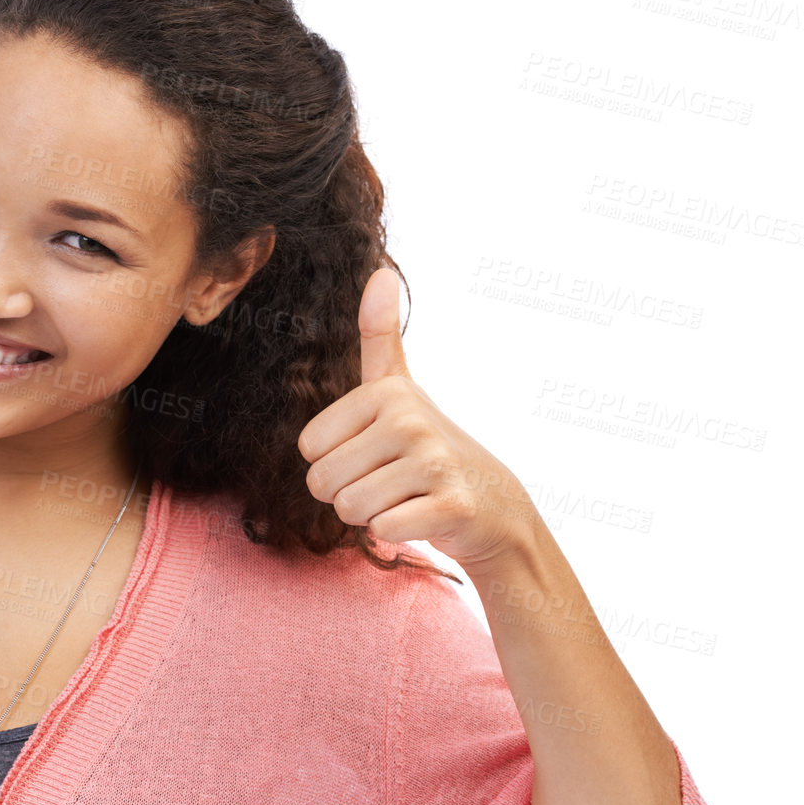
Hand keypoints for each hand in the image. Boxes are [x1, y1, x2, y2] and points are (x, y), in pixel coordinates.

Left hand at [295, 267, 532, 569]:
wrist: (494, 505)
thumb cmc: (430, 448)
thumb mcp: (400, 388)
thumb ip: (380, 336)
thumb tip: (379, 271)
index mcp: (386, 392)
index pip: (309, 450)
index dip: (334, 463)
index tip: (373, 455)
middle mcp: (410, 420)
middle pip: (323, 482)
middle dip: (348, 494)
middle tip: (390, 483)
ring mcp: (434, 462)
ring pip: (350, 509)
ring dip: (373, 515)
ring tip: (407, 497)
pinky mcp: (451, 506)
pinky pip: (383, 530)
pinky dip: (396, 533)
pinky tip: (424, 516)